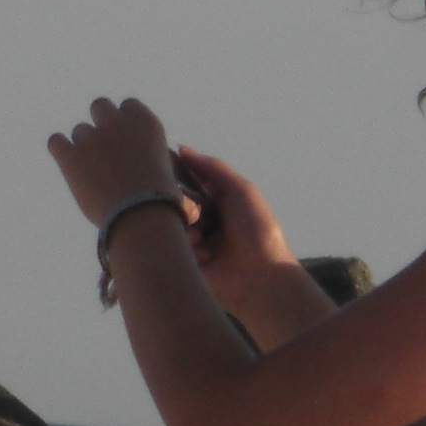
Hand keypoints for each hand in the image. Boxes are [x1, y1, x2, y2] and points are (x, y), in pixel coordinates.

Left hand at [48, 96, 179, 226]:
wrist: (141, 217)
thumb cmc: (159, 202)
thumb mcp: (164, 168)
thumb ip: (146, 153)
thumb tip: (135, 158)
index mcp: (145, 123)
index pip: (128, 105)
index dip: (124, 120)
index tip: (124, 137)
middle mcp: (118, 124)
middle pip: (100, 106)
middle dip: (101, 123)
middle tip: (104, 147)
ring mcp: (93, 139)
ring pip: (80, 130)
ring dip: (84, 145)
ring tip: (93, 172)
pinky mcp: (71, 157)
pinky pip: (56, 142)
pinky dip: (60, 150)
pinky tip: (68, 164)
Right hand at [168, 147, 300, 312]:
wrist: (261, 275)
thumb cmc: (257, 229)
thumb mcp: (240, 190)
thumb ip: (212, 168)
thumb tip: (182, 149)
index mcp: (214, 201)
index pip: (185, 183)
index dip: (175, 177)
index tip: (164, 171)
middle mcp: (201, 220)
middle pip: (174, 203)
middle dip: (183, 205)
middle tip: (195, 213)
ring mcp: (192, 243)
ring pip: (170, 225)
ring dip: (186, 229)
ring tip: (202, 239)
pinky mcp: (186, 264)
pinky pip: (172, 249)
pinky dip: (187, 248)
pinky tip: (204, 255)